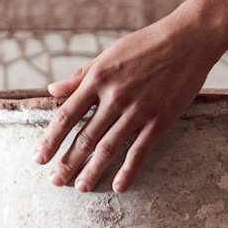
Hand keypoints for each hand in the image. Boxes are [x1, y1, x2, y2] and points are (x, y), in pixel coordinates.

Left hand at [32, 14, 223, 192]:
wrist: (188, 40)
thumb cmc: (145, 44)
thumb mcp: (108, 55)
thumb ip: (80, 77)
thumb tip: (51, 91)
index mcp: (98, 78)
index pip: (66, 116)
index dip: (51, 140)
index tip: (40, 158)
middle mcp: (114, 96)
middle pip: (85, 137)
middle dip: (68, 163)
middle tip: (56, 182)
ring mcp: (138, 109)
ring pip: (109, 147)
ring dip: (92, 170)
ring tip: (81, 187)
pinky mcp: (160, 119)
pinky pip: (140, 150)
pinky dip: (128, 171)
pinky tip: (119, 187)